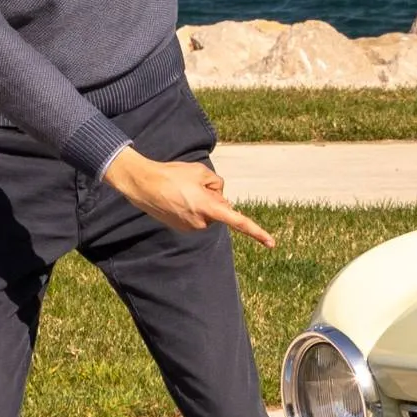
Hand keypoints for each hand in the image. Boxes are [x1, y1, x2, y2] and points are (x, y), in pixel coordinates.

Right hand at [103, 146, 276, 247]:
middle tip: (195, 186)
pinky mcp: (181, 228)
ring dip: (202, 203)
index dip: (257, 232)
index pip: (239, 221)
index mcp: (210, 208)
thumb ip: (218, 185)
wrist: (143, 184)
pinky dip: (192, 208)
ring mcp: (190, 228)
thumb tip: (220, 199)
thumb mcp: (202, 172)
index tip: (272, 244)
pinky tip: (178, 198)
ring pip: (208, 214)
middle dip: (215, 199)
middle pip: (221, 210)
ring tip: (183, 192)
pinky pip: (196, 217)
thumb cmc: (174, 175)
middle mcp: (201, 223)